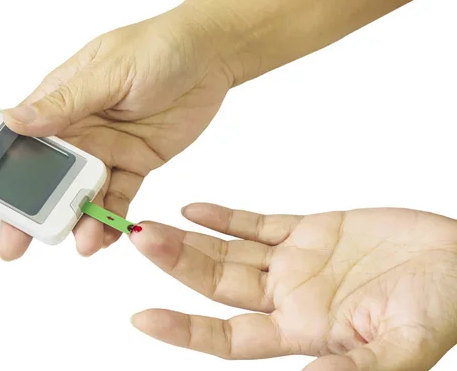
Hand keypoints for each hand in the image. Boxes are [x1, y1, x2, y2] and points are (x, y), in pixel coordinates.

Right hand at [0, 8, 232, 259]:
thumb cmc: (156, 49)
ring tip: (78, 243)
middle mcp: (76, 130)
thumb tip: (13, 121)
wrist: (210, 57)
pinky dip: (109, 220)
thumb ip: (65, 103)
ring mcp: (104, 150)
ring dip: (74, 221)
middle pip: (41, 178)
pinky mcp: (134, 164)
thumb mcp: (108, 72)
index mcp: (58, 103)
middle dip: (23, 213)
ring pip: (79, 195)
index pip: (10, 140)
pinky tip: (104, 238)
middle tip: (12, 244)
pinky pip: (116, 199)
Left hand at [130, 204, 456, 369]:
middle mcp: (289, 297)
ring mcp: (296, 262)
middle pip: (217, 283)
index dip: (185, 330)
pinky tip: (194, 209)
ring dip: (190, 238)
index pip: (228, 336)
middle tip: (137, 239)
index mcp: (303, 330)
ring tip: (151, 225)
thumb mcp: (401, 347)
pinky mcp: (310, 231)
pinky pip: (257, 222)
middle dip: (176, 264)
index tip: (142, 318)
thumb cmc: (442, 306)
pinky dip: (225, 216)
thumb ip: (353, 369)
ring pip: (229, 250)